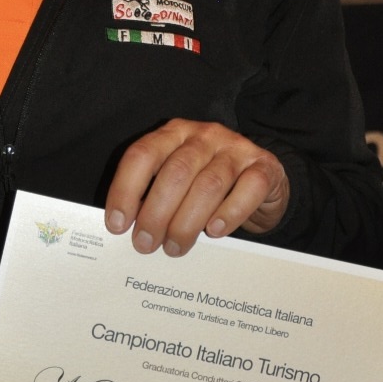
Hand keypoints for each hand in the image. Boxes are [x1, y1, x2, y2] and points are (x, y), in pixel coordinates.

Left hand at [104, 119, 289, 257]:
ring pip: (209, 184)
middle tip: (146, 244)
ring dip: (187, 222)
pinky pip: (248, 189)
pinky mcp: (264, 166)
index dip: (125, 190)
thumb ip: (154, 196)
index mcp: (173, 134)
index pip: (142, 155)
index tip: (117, 225)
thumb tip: (129, 230)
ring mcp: (236, 148)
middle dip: (156, 213)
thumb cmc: (209, 187)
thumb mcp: (178, 183)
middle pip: (175, 172)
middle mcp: (204, 135)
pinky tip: (214, 231)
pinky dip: (228, 213)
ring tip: (175, 247)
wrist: (262, 182)